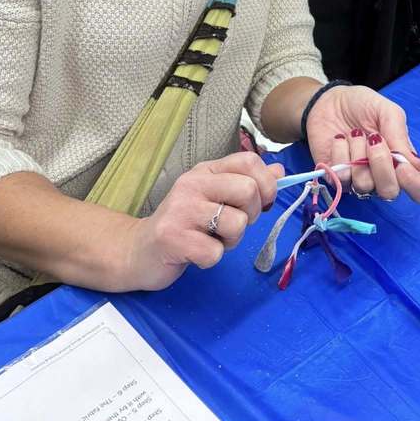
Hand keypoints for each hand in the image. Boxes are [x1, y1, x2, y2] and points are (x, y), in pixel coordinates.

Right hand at [121, 152, 283, 291]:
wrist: (139, 250)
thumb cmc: (184, 223)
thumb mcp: (215, 196)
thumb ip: (246, 182)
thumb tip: (280, 170)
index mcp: (206, 171)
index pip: (249, 161)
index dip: (267, 184)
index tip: (263, 203)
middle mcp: (193, 184)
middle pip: (249, 191)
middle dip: (251, 215)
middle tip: (233, 225)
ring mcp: (181, 210)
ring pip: (236, 223)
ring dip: (231, 241)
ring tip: (212, 240)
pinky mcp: (173, 238)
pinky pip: (215, 253)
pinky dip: (211, 258)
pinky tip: (196, 253)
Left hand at [306, 85, 419, 203]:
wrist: (330, 100)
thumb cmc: (363, 106)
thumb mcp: (388, 112)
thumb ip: (401, 136)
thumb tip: (419, 166)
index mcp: (403, 161)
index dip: (414, 183)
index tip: (402, 165)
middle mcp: (383, 176)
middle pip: (390, 192)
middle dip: (381, 165)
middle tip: (374, 140)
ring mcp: (359, 179)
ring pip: (364, 185)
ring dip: (358, 154)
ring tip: (355, 134)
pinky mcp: (336, 178)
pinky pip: (341, 178)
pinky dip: (340, 153)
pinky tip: (340, 139)